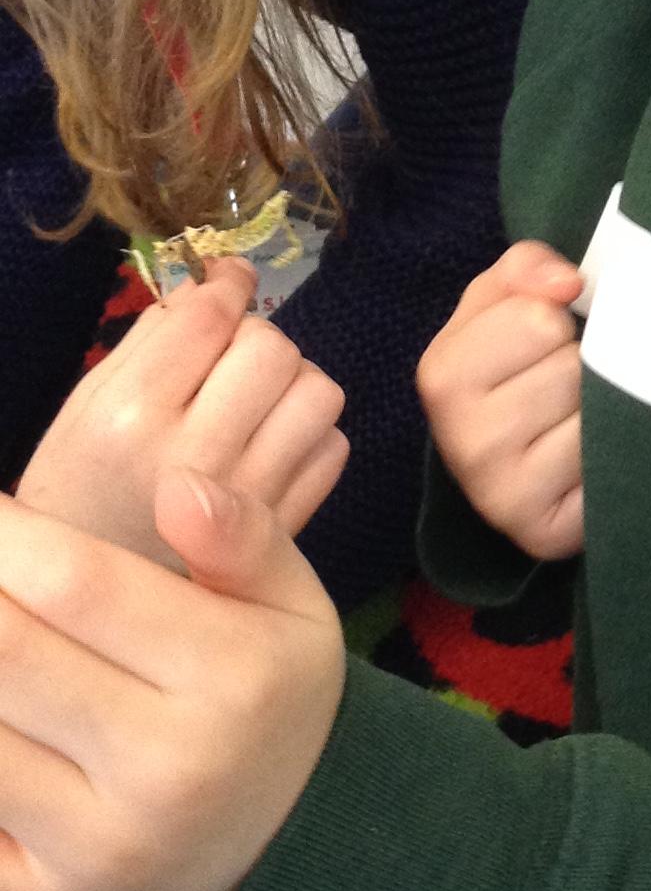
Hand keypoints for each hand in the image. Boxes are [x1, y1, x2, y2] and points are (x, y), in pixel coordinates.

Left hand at [0, 473, 344, 890]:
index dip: (4, 534)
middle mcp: (169, 771)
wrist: (290, 852)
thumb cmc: (270, 701)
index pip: (77, 582)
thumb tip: (175, 486)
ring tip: (4, 648)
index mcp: (233, 682)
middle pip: (3, 652)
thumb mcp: (292, 608)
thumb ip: (244, 537)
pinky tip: (6, 719)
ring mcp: (102, 847)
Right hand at [17, 259, 347, 569]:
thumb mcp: (82, 413)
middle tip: (230, 359)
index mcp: (129, 417)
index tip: (230, 279)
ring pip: (319, 393)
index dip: (228, 283)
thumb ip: (145, 348)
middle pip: (273, 349)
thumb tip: (207, 290)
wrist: (87, 612)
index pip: (208, 318)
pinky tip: (272, 446)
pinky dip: (312, 434)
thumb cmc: (77, 496)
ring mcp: (249, 497)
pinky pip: (333, 449)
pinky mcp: (285, 529)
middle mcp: (196, 454)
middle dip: (256, 339)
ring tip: (256, 402)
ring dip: (294, 383)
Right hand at [418, 240, 584, 559]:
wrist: (534, 473)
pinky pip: (603, 459)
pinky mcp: (542, 530)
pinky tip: (592, 460)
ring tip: (579, 422)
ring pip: (590, 411)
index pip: (538, 316)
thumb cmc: (520, 374)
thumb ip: (526, 268)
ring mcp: (498, 493)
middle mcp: (459, 438)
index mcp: (441, 373)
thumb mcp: (508, 304)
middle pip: (568, 365)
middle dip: (582, 366)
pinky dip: (611, 451)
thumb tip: (567, 283)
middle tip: (564, 391)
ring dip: (601, 408)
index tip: (544, 344)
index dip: (556, 321)